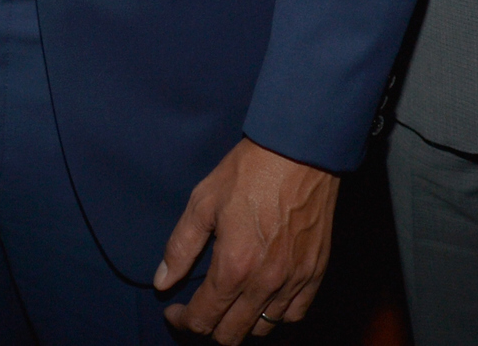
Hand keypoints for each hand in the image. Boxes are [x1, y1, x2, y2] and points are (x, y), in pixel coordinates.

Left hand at [154, 138, 339, 342]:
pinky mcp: (315, 272)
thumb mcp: (203, 201)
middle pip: (231, 335)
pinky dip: (276, 314)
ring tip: (230, 303)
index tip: (174, 312)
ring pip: (262, 328)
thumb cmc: (248, 171)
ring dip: (241, 323)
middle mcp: (264, 283)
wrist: (299, 149)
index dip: (183, 321)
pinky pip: (294, 314)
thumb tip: (162, 282)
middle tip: (199, 308)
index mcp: (233, 267)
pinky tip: (263, 299)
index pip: (203, 319)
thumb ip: (180, 247)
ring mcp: (293, 280)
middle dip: (208, 327)